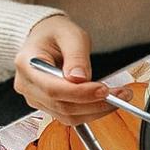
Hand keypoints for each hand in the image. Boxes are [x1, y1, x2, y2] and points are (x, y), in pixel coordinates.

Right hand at [13, 15, 131, 125]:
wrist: (44, 38)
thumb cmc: (55, 32)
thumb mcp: (70, 34)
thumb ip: (76, 55)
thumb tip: (80, 78)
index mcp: (27, 64)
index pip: (52, 88)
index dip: (80, 93)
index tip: (104, 89)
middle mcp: (27, 85)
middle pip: (62, 106)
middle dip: (95, 103)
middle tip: (121, 94)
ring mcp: (36, 98)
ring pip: (68, 116)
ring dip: (97, 111)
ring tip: (119, 97)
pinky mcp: (47, 106)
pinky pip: (71, 116)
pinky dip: (91, 112)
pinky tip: (107, 102)